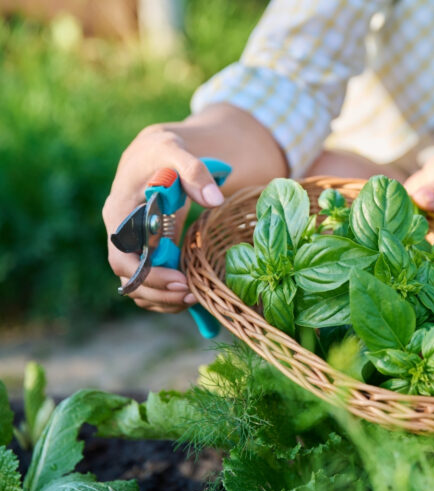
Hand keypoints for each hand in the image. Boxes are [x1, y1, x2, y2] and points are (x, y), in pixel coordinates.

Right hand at [102, 124, 224, 312]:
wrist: (155, 152)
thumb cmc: (162, 150)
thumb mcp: (176, 152)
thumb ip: (195, 172)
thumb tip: (215, 200)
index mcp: (119, 212)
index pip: (121, 255)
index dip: (147, 274)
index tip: (179, 281)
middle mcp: (119, 233)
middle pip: (128, 276)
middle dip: (157, 291)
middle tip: (191, 296)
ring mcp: (131, 243)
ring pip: (137, 283)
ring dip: (162, 297)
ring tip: (194, 299)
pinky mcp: (146, 248)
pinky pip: (150, 278)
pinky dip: (166, 292)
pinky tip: (190, 293)